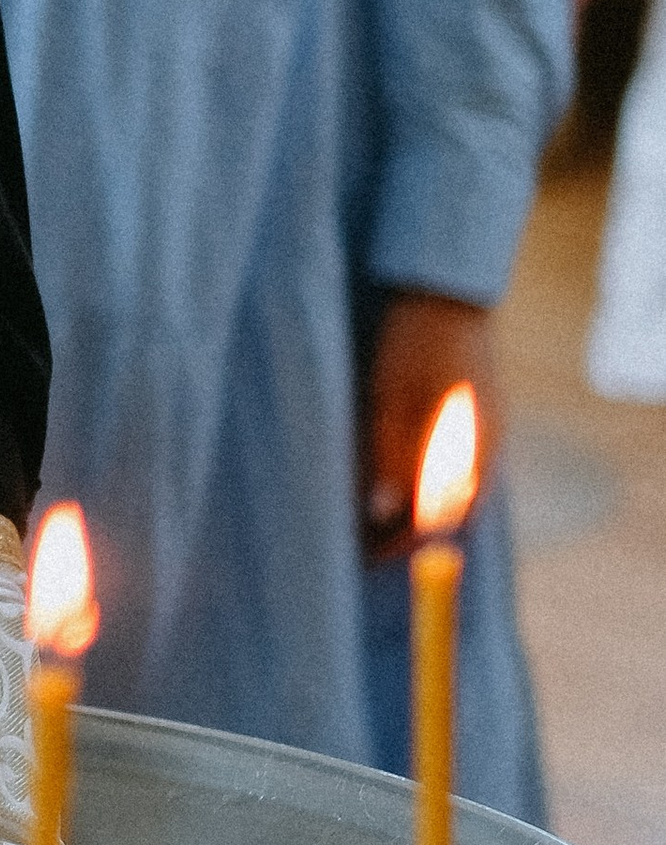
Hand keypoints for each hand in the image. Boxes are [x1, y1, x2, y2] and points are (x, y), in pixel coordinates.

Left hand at [363, 291, 497, 561]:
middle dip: (404, 530)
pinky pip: (446, 464)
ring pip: (445, 489)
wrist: (444, 286)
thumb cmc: (419, 342)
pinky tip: (389, 474)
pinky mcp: (469, 416)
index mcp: (475, 452)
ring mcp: (480, 432)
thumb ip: (394, 455)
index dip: (403, 544)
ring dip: (409, 505)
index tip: (365, 558)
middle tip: (360, 543)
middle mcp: (485, 450)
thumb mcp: (397, 400)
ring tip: (365, 515)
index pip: (442, 522)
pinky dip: (418, 479)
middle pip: (446, 511)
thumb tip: (383, 512)